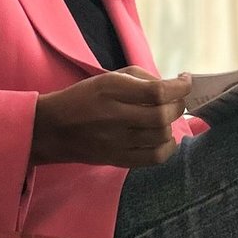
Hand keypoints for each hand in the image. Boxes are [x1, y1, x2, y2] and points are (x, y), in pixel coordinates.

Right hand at [30, 67, 191, 169]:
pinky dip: (168, 147)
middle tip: (177, 99)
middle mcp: (114, 116)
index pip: (156, 91)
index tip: (184, 81)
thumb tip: (173, 86)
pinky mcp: (117, 159)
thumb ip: (142, 78)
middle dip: (178, 105)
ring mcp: (116, 141)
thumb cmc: (84, 98)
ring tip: (167, 116)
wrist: (52, 129)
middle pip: (162, 115)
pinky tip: (164, 137)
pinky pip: (154, 158)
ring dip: (172, 124)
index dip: (179, 87)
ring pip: (161, 136)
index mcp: (110, 89)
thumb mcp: (108, 77)